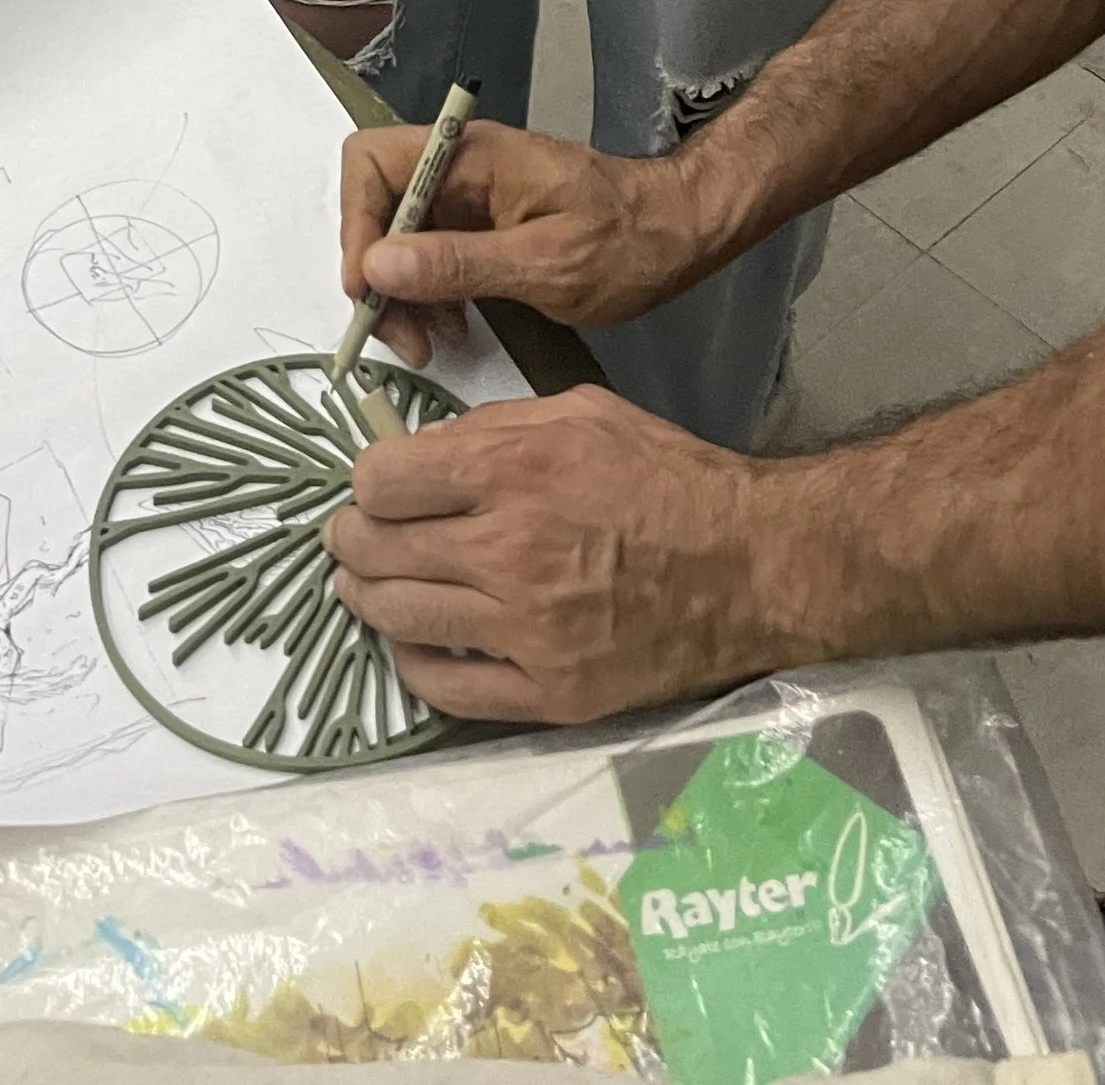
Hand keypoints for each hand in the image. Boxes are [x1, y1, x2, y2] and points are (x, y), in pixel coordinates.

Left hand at [324, 383, 791, 721]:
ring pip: (399, 618)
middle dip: (351, 541)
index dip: (369, 483)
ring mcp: (528, 630)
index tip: (379, 488)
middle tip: (351, 539)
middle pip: (378, 551)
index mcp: (514, 468)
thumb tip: (419, 454)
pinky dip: (413, 663)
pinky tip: (413, 643)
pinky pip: (446, 688)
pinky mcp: (550, 692)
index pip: (382, 481)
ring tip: (364, 586)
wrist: (753, 567)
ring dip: (366, 598)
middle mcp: (509, 550)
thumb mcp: (580, 411)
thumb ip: (492, 428)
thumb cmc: (669, 477)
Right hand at [340, 117, 711, 360]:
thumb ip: (459, 263)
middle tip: (401, 335)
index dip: (357, 224)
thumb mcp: (546, 264)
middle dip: (377, 271)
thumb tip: (377, 264)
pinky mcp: (482, 224)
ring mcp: (471, 195)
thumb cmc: (628, 243)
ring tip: (431, 343)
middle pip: (378, 204)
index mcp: (471, 156)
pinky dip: (429, 293)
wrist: (681, 234)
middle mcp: (461, 166)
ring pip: (399, 235)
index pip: (372, 163)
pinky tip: (453, 329)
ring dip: (401, 291)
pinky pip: (431, 253)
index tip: (372, 288)